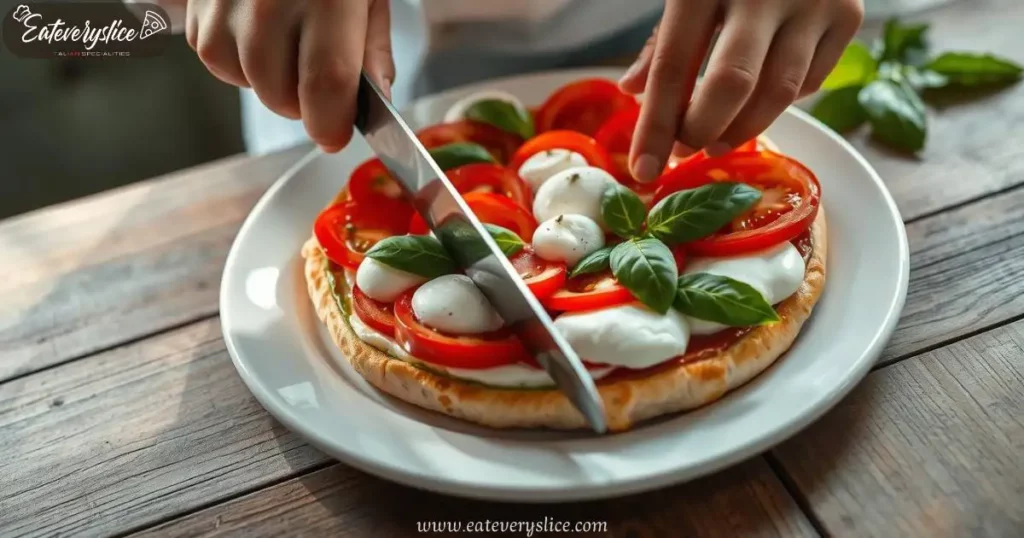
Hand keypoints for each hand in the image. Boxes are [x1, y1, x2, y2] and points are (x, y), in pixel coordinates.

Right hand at [185, 0, 393, 152]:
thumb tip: (376, 100)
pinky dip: (237, 58)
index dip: (331, 124)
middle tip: (320, 84)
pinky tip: (257, 29)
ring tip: (287, 46)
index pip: (325, 86)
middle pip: (279, 93)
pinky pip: (213, 56)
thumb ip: (372, 47)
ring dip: (268, 80)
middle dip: (304, 104)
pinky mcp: (196, 1)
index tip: (336, 134)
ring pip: (242, 80)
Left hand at [620, 0, 864, 181]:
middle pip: (731, 85)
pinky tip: (758, 100)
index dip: (655, 125)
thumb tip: (633, 91)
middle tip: (684, 149)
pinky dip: (779, 103)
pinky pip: (810, 81)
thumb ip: (661, 39)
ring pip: (777, 94)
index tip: (643, 170)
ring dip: (741, 130)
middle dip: (701, 130)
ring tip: (716, 140)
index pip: (672, 66)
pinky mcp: (849, 13)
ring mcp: (813, 1)